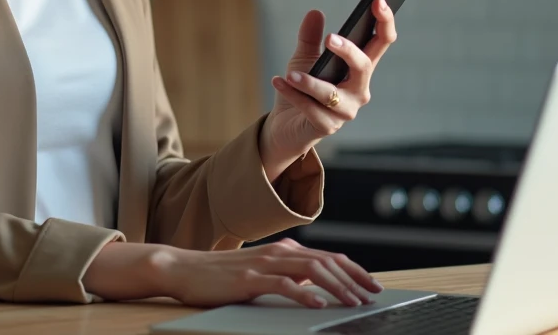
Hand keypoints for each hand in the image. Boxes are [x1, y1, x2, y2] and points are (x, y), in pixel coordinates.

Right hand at [83, 239, 382, 307]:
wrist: (184, 269)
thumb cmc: (221, 275)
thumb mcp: (261, 273)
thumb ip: (287, 276)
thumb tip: (315, 287)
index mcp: (283, 250)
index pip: (328, 257)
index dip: (354, 270)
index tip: (373, 285)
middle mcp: (278, 252)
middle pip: (326, 262)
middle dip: (354, 279)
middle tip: (373, 296)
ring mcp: (264, 264)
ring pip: (311, 272)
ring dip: (337, 288)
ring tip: (354, 302)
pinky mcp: (250, 279)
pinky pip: (283, 286)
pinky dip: (304, 295)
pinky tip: (318, 306)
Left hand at [259, 0, 396, 178]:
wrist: (285, 123)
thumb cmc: (301, 88)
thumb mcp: (304, 58)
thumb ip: (310, 37)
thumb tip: (315, 12)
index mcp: (359, 69)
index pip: (381, 43)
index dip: (385, 22)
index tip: (379, 1)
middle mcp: (358, 90)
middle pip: (364, 67)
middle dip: (348, 51)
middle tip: (329, 38)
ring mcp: (345, 111)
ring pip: (333, 94)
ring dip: (310, 83)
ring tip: (291, 73)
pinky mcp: (327, 126)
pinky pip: (311, 109)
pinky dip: (294, 95)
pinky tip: (279, 81)